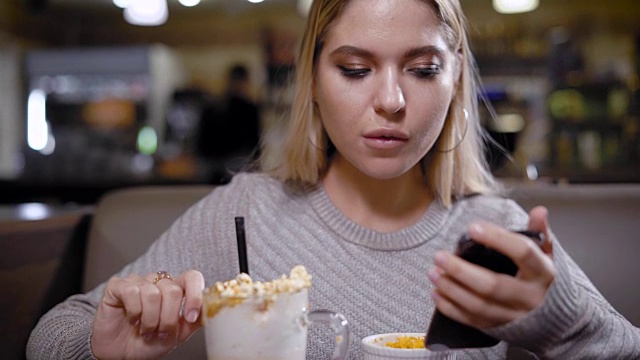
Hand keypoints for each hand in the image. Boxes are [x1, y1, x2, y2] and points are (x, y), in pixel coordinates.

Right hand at [90, 270, 204, 359]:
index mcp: (175, 290)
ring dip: (150, 320)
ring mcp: (138, 282)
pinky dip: (134, 312)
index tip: (191, 317)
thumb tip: (211, 308)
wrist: (119, 355)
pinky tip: (132, 320)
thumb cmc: (147, 343)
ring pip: (153, 294)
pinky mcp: (118, 286)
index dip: (195, 295)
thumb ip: (194, 320)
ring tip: (145, 330)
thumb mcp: (177, 334)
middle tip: (159, 333)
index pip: (192, 277)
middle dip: (168, 319)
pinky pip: (132, 292)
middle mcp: (157, 282)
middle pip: (174, 291)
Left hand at [428, 206, 555, 328]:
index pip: (522, 252)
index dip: (497, 238)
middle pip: (493, 285)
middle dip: (462, 271)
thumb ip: (538, 232)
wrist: (554, 318)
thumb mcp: (545, 254)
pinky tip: (436, 293)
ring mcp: (514, 315)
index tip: (473, 227)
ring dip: (451, 289)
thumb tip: (539, 210)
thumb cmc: (541, 277)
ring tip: (433, 272)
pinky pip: (472, 320)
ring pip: (479, 305)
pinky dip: (451, 308)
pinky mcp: (499, 328)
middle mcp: (529, 297)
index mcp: (542, 272)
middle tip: (439, 256)